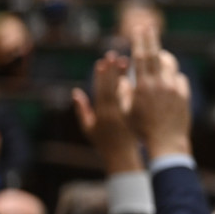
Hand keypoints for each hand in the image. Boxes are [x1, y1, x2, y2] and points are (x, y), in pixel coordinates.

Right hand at [72, 51, 141, 173]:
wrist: (124, 157)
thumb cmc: (104, 143)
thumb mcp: (89, 129)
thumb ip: (82, 110)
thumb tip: (75, 92)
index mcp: (103, 116)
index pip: (102, 92)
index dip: (101, 77)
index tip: (101, 62)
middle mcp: (115, 114)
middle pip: (114, 89)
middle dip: (113, 72)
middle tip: (114, 56)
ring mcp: (128, 116)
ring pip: (127, 93)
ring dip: (126, 76)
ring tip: (126, 60)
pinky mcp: (138, 118)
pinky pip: (139, 100)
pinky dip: (138, 87)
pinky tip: (139, 75)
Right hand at [125, 27, 191, 159]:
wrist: (166, 142)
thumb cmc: (141, 130)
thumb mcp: (126, 112)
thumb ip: (123, 92)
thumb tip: (121, 78)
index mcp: (143, 86)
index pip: (141, 58)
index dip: (139, 42)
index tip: (137, 30)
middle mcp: (160, 84)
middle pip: (155, 55)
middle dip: (151, 39)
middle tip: (148, 27)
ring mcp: (174, 89)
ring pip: (170, 65)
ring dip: (164, 58)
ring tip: (158, 55)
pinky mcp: (184, 95)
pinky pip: (179, 79)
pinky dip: (173, 77)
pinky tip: (169, 80)